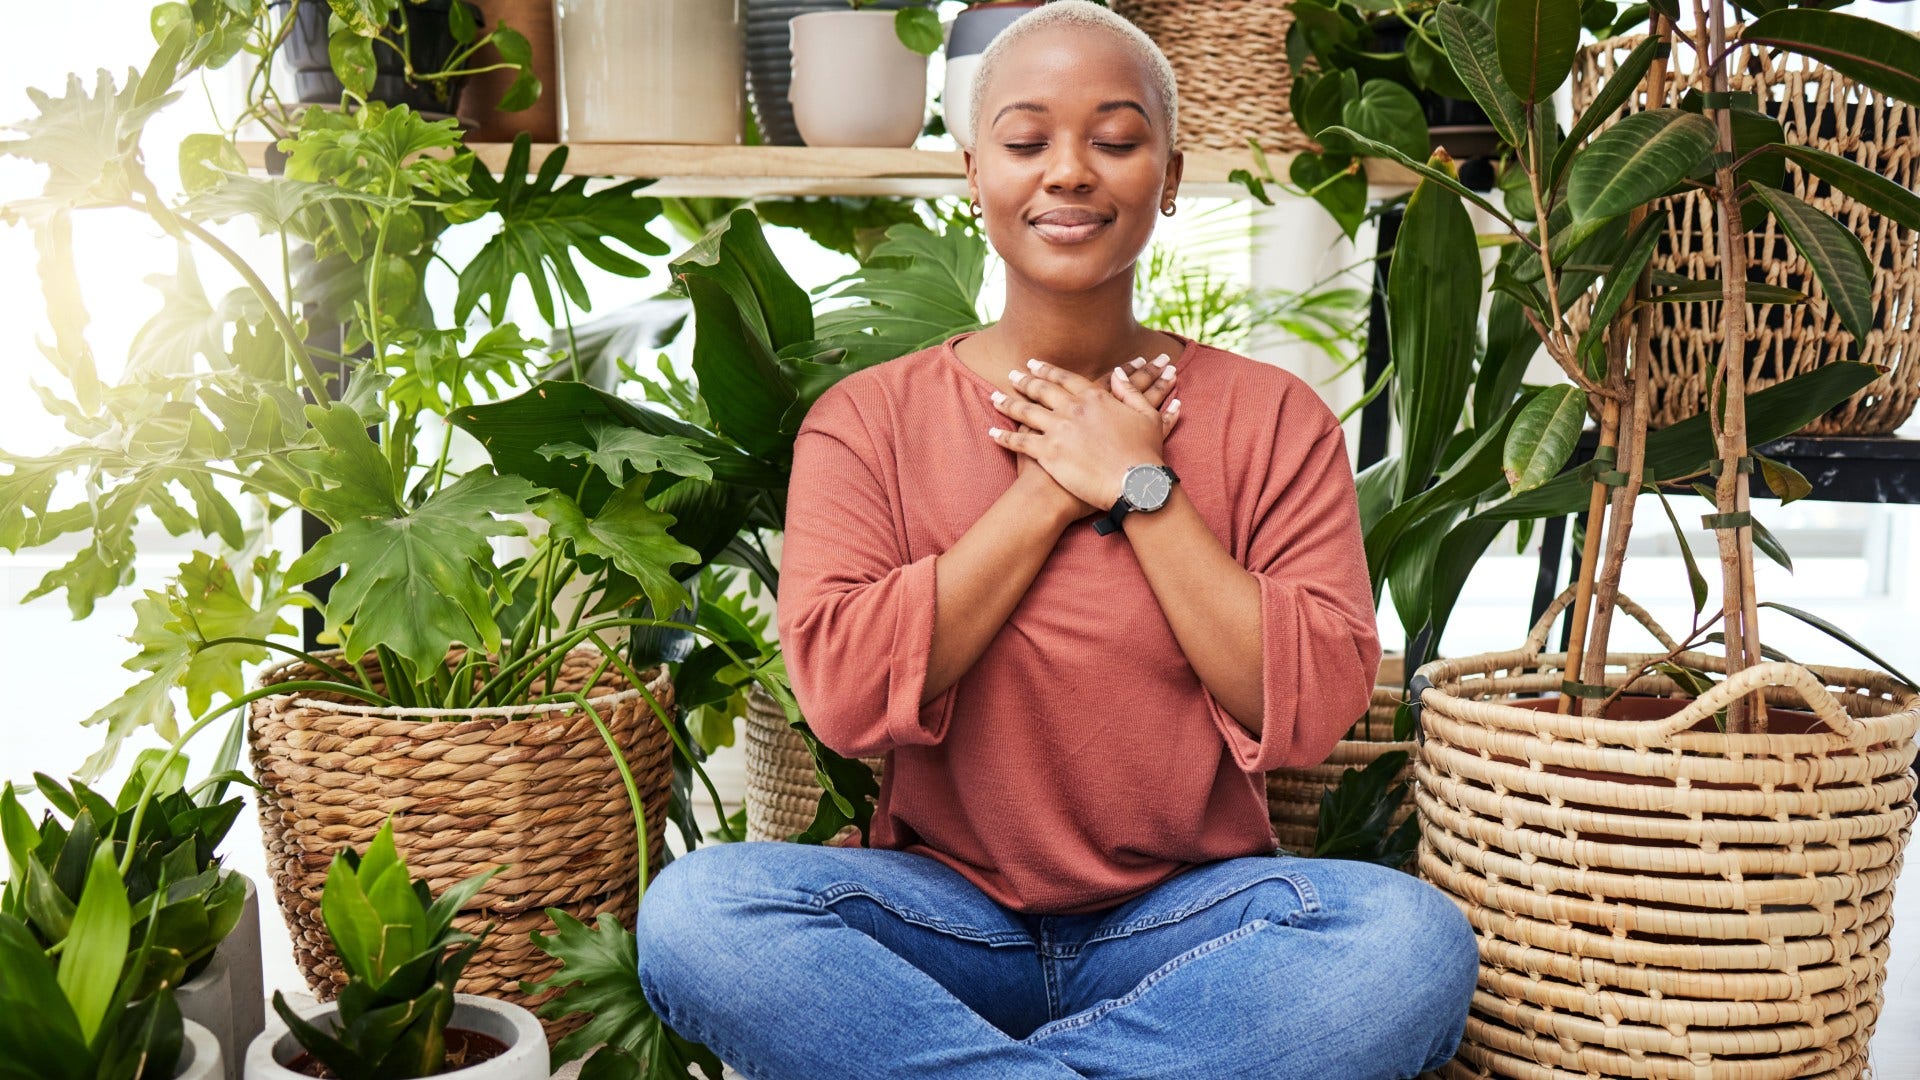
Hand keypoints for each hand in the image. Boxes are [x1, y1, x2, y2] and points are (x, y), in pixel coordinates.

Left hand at [989, 358, 1179, 513]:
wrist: (1135, 483)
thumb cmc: (1144, 453)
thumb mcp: (1146, 415)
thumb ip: (1130, 391)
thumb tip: (1118, 373)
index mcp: (1094, 397)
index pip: (1064, 378)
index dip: (1047, 370)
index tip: (1034, 364)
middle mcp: (1071, 409)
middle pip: (1041, 390)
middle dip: (1024, 381)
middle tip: (1012, 374)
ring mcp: (1057, 429)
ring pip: (1025, 412)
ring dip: (1008, 403)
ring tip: (995, 397)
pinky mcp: (1047, 453)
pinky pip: (1019, 442)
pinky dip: (1003, 437)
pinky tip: (992, 433)